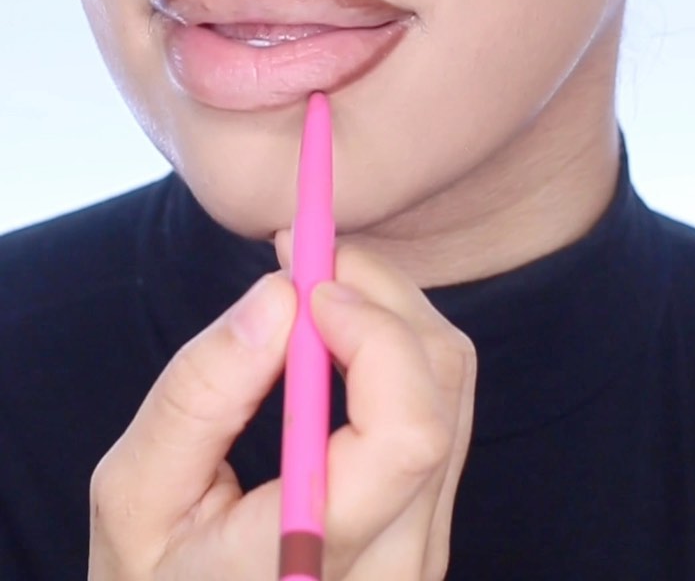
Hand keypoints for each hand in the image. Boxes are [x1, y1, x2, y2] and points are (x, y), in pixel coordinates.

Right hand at [88, 236, 477, 579]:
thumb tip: (279, 294)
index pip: (407, 436)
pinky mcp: (428, 527)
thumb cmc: (154, 574)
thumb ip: (199, 395)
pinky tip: (337, 332)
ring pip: (452, 388)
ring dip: (389, 310)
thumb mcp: (135, 495)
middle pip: (440, 391)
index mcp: (314, 561)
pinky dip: (397, 346)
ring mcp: (423, 550)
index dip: (374, 334)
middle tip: (304, 253)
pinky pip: (445, 408)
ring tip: (313, 285)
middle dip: (378, 293)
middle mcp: (396, 566)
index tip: (309, 283)